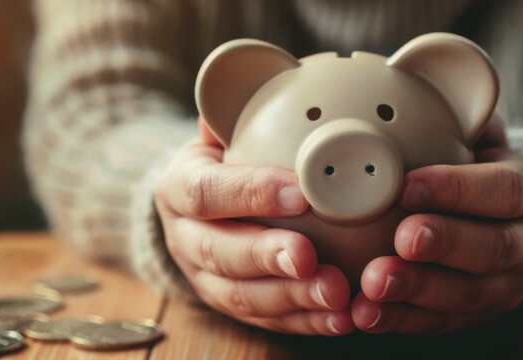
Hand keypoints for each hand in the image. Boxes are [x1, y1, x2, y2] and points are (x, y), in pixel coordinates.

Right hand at [154, 118, 353, 335]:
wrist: (191, 208)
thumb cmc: (222, 162)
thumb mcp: (219, 132)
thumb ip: (237, 112)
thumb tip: (257, 76)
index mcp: (179, 188)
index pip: (208, 192)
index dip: (251, 194)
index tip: (301, 194)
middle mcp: (184, 239)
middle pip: (220, 253)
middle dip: (268, 258)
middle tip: (311, 258)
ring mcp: (205, 280)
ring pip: (242, 297)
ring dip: (293, 299)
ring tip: (339, 294)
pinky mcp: (231, 308)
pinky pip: (267, 323)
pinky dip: (305, 323)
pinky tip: (342, 318)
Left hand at [351, 117, 522, 333]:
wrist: (501, 220)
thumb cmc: (470, 167)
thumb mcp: (475, 134)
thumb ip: (455, 114)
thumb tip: (409, 76)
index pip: (503, 190)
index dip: (458, 189)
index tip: (408, 186)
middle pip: (491, 249)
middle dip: (443, 245)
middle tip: (400, 239)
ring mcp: (504, 286)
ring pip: (466, 295)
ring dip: (417, 291)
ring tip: (373, 284)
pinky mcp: (475, 317)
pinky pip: (439, 324)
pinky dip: (400, 320)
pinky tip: (365, 314)